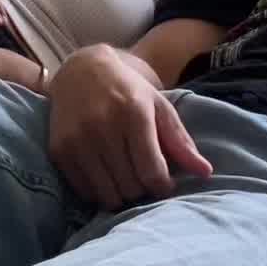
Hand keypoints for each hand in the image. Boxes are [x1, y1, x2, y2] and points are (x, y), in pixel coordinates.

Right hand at [47, 45, 213, 211]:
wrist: (81, 71)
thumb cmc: (128, 91)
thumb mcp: (159, 107)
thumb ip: (181, 141)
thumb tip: (206, 173)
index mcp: (133, 113)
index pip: (152, 172)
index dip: (163, 186)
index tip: (164, 183)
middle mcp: (103, 126)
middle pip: (131, 186)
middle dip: (142, 189)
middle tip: (142, 176)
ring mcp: (78, 139)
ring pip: (107, 194)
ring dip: (121, 194)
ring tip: (125, 177)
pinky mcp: (59, 150)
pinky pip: (85, 191)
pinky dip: (98, 190)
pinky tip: (105, 174)